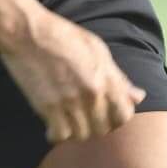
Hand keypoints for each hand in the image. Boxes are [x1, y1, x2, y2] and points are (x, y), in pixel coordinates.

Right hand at [0, 9, 145, 142]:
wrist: (28, 32)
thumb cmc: (63, 35)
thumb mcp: (97, 49)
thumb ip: (118, 77)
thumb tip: (138, 96)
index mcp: (106, 78)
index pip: (124, 115)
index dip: (116, 118)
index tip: (106, 114)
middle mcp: (91, 93)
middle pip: (103, 129)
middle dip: (96, 126)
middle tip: (84, 118)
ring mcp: (70, 102)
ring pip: (82, 135)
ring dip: (76, 131)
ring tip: (68, 120)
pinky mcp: (48, 107)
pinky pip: (60, 135)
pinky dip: (57, 133)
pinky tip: (52, 124)